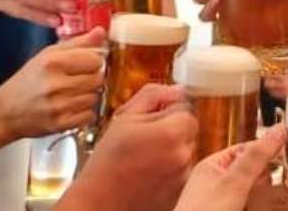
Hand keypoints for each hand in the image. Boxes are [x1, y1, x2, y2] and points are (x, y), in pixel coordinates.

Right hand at [0, 28, 105, 137]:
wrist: (6, 111)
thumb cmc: (27, 80)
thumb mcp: (47, 54)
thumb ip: (77, 43)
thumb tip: (100, 32)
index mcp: (53, 62)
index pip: (95, 59)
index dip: (92, 61)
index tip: (84, 63)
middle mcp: (56, 84)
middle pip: (98, 78)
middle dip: (91, 78)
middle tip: (76, 79)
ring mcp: (59, 106)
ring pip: (94, 97)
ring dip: (87, 95)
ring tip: (70, 93)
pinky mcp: (61, 124)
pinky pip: (89, 115)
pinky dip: (83, 112)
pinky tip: (70, 107)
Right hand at [66, 84, 197, 210]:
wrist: (99, 203)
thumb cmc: (107, 163)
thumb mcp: (124, 118)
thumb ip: (153, 95)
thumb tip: (176, 89)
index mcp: (172, 132)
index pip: (185, 108)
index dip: (166, 111)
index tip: (149, 120)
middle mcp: (183, 155)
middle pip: (188, 130)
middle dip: (170, 129)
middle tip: (143, 139)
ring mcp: (184, 176)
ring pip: (185, 150)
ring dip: (170, 150)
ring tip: (143, 159)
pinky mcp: (181, 192)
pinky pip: (181, 171)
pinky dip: (169, 169)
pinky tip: (147, 173)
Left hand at [174, 125, 286, 210]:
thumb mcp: (235, 182)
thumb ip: (256, 157)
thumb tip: (277, 130)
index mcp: (212, 166)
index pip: (245, 149)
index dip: (267, 150)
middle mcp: (215, 183)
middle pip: (250, 173)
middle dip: (269, 178)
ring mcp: (220, 202)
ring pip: (251, 194)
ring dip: (266, 197)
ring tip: (285, 196)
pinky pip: (247, 206)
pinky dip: (257, 207)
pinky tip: (268, 207)